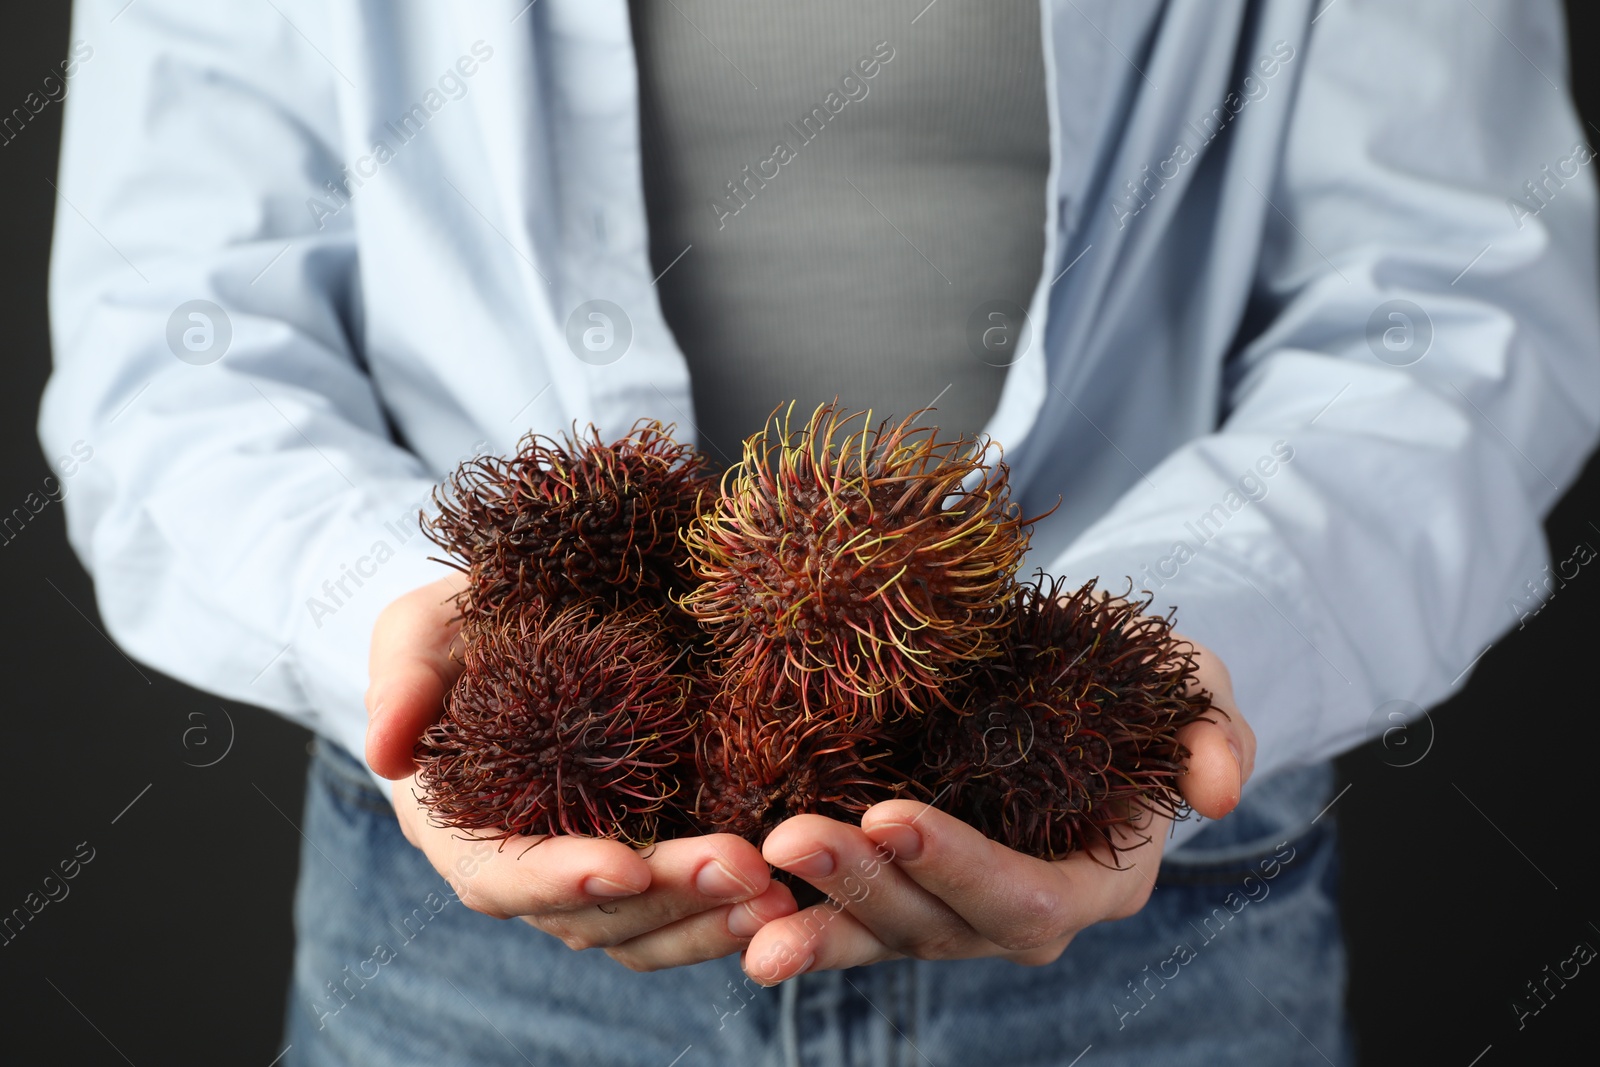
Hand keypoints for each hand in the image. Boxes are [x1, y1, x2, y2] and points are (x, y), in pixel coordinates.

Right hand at [364, 575, 797, 970]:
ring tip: (778, 897)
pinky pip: (682, 907)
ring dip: (709, 920)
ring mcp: (589, 867)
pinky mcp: (645, 852)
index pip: (500, 875)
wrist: (523, 624)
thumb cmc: (463, 625)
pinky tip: (786, 895)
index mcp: (460, 826)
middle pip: (590, 912)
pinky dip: (728, 910)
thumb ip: (402, 677)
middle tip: (743, 866)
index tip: (622, 864)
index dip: (558, 878)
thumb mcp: (421, 628)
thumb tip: (383, 751)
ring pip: (644, 927)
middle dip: (666, 896)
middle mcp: (524, 865)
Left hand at [740, 636, 1254, 983]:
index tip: (892, 813)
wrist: (1077, 695)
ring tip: (743, 884)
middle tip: (793, 834)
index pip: (1027, 897)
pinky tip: (730, 905)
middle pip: (938, 925)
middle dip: (863, 886)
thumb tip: (1219, 791)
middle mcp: (1018, 914)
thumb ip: (1216, 733)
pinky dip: (793, 915)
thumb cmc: (1140, 690)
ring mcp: (953, 911)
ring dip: (812, 914)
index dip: (961, 867)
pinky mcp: (901, 892)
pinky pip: (845, 919)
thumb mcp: (1194, 689)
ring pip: (879, 932)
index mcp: (1094, 881)